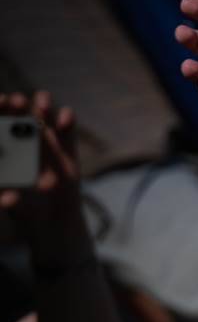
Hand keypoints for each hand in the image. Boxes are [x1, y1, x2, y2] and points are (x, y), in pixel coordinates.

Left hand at [0, 91, 89, 258]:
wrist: (54, 220)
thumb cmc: (26, 211)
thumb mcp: (14, 204)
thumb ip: (10, 200)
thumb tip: (7, 200)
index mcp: (5, 149)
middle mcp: (23, 140)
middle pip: (18, 113)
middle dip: (16, 105)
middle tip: (17, 101)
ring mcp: (47, 141)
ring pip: (43, 113)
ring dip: (42, 104)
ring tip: (42, 103)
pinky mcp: (68, 147)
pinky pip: (67, 127)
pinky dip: (67, 119)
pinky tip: (64, 119)